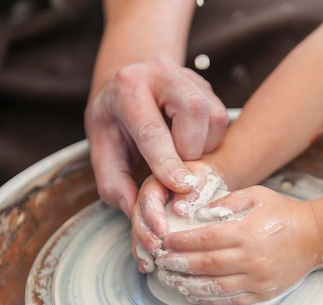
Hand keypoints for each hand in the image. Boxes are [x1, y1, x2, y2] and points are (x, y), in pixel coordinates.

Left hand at [85, 57, 227, 216]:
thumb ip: (115, 183)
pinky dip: (210, 140)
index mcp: (127, 89)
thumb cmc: (113, 123)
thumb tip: (137, 212)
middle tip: (178, 170)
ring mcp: (188, 76)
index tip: (180, 187)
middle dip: (191, 149)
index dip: (167, 160)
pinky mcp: (205, 86)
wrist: (125, 83)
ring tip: (181, 156)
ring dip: (204, 146)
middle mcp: (160, 73)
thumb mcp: (101, 151)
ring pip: (214, 115)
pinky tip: (190, 145)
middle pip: (193, 109)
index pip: (151, 128)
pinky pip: (221, 118)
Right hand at [130, 161, 224, 272]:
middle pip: (138, 215)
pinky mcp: (149, 224)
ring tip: (149, 264)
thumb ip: (189, 188)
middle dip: (144, 235)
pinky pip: (142, 238)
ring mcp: (146, 211)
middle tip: (156, 249)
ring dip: (141, 247)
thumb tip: (180, 209)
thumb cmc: (205, 177)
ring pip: (137, 229)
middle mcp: (146, 195)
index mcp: (156, 180)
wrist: (204, 182)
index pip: (149, 197)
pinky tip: (147, 267)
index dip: (153, 215)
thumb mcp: (201, 176)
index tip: (162, 231)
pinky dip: (144, 253)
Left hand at [154, 186, 322, 304]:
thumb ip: (225, 202)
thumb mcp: (255, 195)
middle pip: (205, 265)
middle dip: (178, 264)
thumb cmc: (282, 212)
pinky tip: (194, 294)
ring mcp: (258, 279)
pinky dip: (209, 300)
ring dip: (188, 285)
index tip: (165, 242)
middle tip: (161, 262)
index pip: (205, 240)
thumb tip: (194, 213)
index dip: (181, 242)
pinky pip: (232, 301)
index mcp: (247, 232)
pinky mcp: (264, 293)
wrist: (315, 236)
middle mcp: (252, 258)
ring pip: (215, 287)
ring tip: (171, 280)